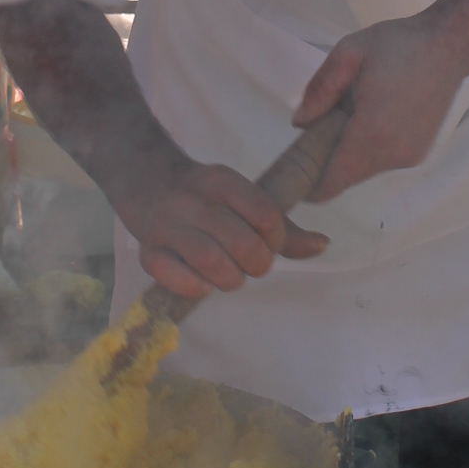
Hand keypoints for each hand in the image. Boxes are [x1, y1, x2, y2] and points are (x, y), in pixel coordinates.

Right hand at [113, 149, 327, 300]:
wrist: (146, 181)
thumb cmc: (206, 198)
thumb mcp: (243, 199)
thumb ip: (282, 227)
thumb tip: (322, 245)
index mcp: (223, 181)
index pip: (265, 215)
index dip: (275, 240)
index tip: (268, 244)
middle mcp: (194, 200)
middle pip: (242, 243)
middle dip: (257, 265)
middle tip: (251, 266)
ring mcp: (168, 224)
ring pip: (210, 261)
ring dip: (230, 279)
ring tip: (229, 277)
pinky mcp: (146, 249)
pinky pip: (171, 274)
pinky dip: (194, 286)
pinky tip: (202, 283)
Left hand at [292, 3, 468, 202]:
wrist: (448, 45)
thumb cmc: (397, 45)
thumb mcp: (348, 54)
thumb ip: (319, 90)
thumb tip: (300, 123)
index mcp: (372, 132)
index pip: (335, 179)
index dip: (312, 187)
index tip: (296, 179)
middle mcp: (393, 152)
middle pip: (348, 176)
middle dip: (328, 164)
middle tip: (316, 132)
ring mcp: (409, 155)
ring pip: (365, 169)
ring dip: (350, 155)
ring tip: (348, 117)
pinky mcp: (420, 152)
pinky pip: (384, 161)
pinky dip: (370, 149)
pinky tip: (372, 118)